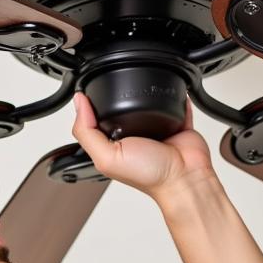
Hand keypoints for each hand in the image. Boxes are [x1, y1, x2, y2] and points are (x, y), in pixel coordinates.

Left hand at [70, 92, 216, 200]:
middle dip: (117, 95)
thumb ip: (87, 132)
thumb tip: (79, 103)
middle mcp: (133, 135)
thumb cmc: (150, 175)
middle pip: (118, 106)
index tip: (88, 89)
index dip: (89, 104)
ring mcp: (155, 127)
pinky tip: (169, 90)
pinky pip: (174, 102)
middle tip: (115, 84)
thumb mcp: (107, 157)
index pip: (94, 119)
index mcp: (113, 144)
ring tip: (141, 84)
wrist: (184, 178)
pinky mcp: (175, 122)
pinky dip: (174, 95)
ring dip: (144, 91)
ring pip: (146, 101)